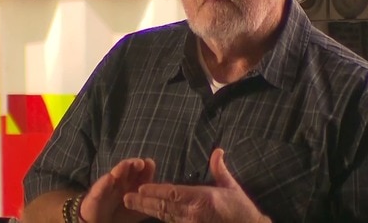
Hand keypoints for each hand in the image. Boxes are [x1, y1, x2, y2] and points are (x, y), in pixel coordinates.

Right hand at [79, 157, 155, 222]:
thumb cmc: (120, 213)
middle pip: (128, 169)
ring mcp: (108, 186)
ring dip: (120, 168)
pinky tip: (110, 178)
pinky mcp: (96, 194)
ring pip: (114, 174)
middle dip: (134, 164)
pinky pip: (100, 188)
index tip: (150, 163)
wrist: (100, 222)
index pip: (140, 172)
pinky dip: (105, 183)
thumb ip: (149, 202)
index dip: (145, 167)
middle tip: (141, 163)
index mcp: (132, 184)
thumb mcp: (138, 210)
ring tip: (126, 164)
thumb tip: (164, 197)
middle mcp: (120, 181)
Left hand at [122, 148, 271, 222]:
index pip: (173, 194)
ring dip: (147, 210)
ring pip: (165, 216)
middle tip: (126, 198)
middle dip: (144, 202)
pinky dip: (161, 218)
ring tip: (132, 204)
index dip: (156, 191)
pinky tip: (150, 214)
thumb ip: (220, 170)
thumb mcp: (232, 188)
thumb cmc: (241, 210)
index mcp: (202, 199)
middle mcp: (193, 213)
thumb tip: (217, 151)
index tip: (141, 188)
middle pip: (164, 207)